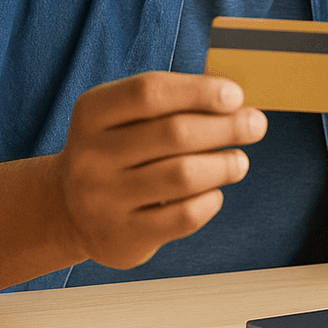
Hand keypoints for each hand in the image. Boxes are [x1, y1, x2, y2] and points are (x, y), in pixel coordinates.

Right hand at [54, 72, 265, 269]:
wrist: (71, 210)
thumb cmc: (116, 151)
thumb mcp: (126, 118)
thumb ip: (171, 101)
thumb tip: (231, 97)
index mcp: (91, 113)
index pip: (150, 92)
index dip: (198, 91)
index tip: (236, 95)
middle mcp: (90, 156)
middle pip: (174, 133)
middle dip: (225, 127)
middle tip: (256, 124)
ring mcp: (103, 200)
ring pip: (183, 176)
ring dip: (224, 165)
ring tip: (240, 161)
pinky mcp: (123, 237)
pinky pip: (184, 217)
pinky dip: (210, 201)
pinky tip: (214, 192)